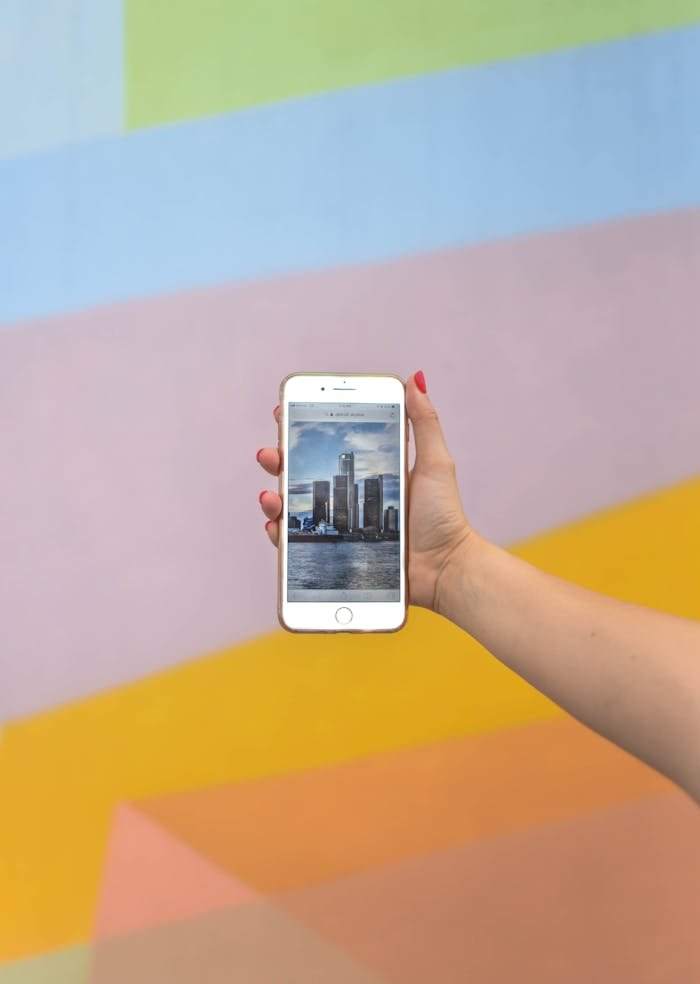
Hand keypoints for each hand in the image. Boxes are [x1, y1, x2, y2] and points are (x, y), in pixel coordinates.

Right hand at [256, 371, 473, 610]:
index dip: (302, 428)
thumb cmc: (443, 517)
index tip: (284, 413)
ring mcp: (340, 524)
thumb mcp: (434, 462)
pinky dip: (281, 533)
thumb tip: (415, 379)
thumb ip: (424, 423)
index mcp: (368, 471)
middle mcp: (349, 496)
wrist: (444, 568)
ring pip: (293, 507)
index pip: (327, 445)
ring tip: (271, 494)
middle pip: (301, 473)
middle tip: (271, 453)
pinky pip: (299, 542)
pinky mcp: (337, 551)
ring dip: (274, 497)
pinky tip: (276, 525)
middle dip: (279, 459)